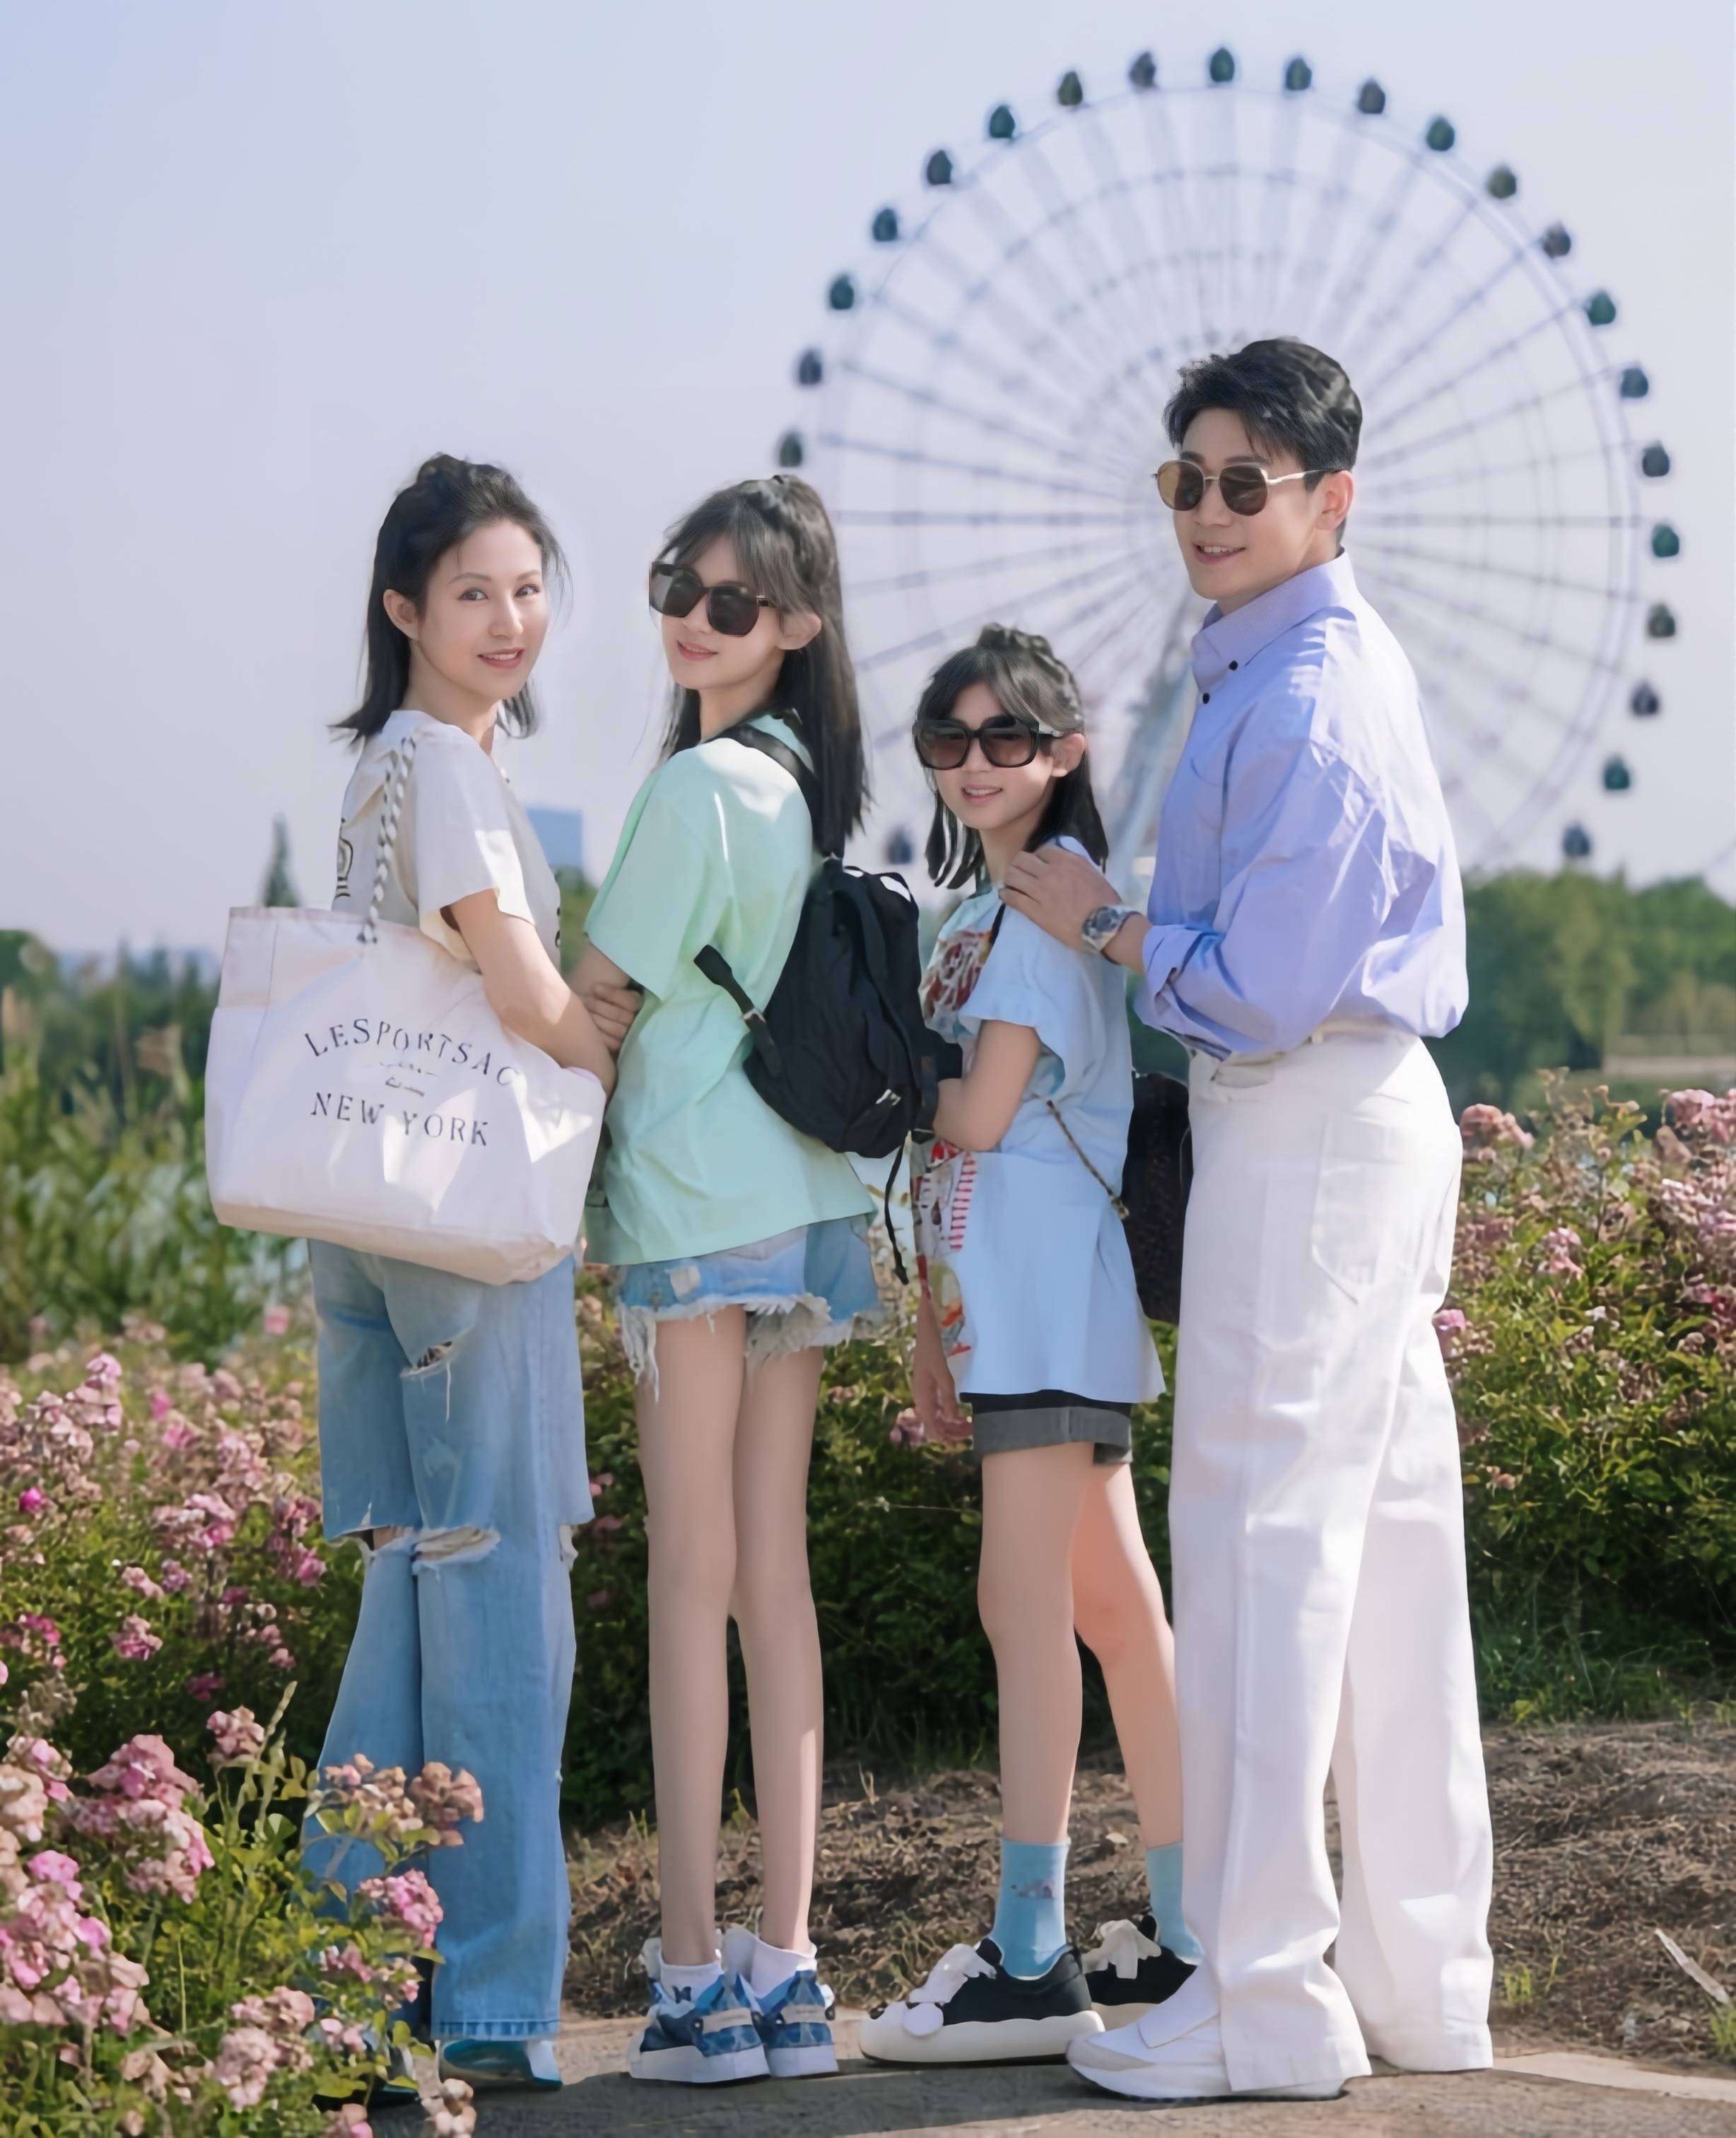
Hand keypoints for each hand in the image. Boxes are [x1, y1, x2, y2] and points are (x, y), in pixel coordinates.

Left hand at [582, 981, 641, 1054]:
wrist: (595, 1018)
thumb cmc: (599, 1000)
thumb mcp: (607, 990)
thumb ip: (608, 985)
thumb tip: (597, 984)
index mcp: (637, 1004)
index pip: (630, 1001)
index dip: (613, 994)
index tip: (594, 987)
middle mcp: (636, 1020)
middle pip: (621, 1015)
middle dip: (600, 1007)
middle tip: (584, 1000)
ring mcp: (629, 1035)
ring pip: (617, 1030)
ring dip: (598, 1021)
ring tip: (583, 1013)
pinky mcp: (621, 1047)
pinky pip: (612, 1044)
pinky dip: (599, 1036)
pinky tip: (587, 1029)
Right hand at [911, 1328, 969, 1442]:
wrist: (925, 1331)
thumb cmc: (934, 1350)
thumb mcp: (943, 1374)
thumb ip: (948, 1397)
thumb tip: (954, 1420)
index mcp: (922, 1396)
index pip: (931, 1425)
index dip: (945, 1436)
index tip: (960, 1440)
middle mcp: (920, 1397)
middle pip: (933, 1423)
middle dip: (950, 1431)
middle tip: (969, 1432)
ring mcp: (923, 1391)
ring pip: (935, 1415)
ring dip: (949, 1422)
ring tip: (966, 1424)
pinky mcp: (927, 1386)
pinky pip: (936, 1406)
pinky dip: (947, 1412)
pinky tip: (957, 1412)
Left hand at [1001, 845, 1122, 947]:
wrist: (1103, 925)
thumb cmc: (1104, 900)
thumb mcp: (1092, 872)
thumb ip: (1075, 864)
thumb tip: (1064, 861)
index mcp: (1066, 861)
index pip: (1041, 851)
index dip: (1037, 858)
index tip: (1036, 865)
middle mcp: (1049, 872)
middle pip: (1022, 859)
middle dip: (1019, 864)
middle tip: (1019, 872)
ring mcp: (1040, 891)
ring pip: (1013, 876)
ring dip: (1010, 878)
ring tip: (1010, 883)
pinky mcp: (1034, 910)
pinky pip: (1012, 898)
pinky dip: (1006, 894)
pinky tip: (1004, 895)